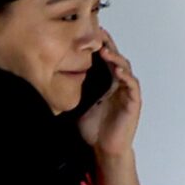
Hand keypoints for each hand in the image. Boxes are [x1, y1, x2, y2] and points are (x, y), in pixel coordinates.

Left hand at [77, 35, 141, 157]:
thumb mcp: (79, 105)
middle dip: (108, 45)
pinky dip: (126, 76)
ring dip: (116, 58)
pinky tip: (118, 71)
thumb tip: (52, 82)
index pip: (104, 60)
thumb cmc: (94, 130)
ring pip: (124, 68)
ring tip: (105, 51)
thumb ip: (73, 92)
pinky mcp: (133, 101)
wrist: (104, 150)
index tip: (89, 33)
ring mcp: (127, 91)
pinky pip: (132, 85)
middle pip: (115, 58)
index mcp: (106, 83)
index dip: (98, 46)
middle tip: (99, 33)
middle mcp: (118, 84)